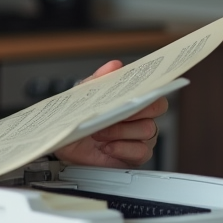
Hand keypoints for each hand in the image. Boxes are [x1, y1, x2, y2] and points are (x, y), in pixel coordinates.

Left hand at [53, 60, 168, 168]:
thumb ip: (99, 79)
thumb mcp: (84, 95)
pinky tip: (107, 146)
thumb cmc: (80, 117)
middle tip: (116, 111)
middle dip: (136, 109)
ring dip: (121, 130)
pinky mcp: (134, 156)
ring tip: (100, 131)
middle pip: (156, 108)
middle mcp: (141, 117)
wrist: (66, 143)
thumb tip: (115, 65)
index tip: (141, 89)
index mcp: (132, 100)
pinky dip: (122, 148)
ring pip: (147, 130)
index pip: (153, 91)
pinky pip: (140, 152)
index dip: (152, 89)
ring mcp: (140, 137)